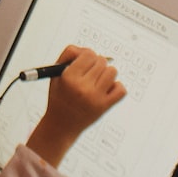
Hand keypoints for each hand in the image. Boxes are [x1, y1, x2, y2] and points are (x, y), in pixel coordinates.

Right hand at [24, 45, 125, 167]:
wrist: (61, 126)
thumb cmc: (59, 97)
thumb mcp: (56, 73)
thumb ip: (69, 55)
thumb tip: (88, 50)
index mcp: (69, 77)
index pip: (89, 54)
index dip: (87, 56)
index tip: (84, 63)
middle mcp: (82, 87)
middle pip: (102, 61)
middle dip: (96, 64)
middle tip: (89, 74)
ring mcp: (95, 98)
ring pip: (112, 72)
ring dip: (107, 74)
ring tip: (98, 81)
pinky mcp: (105, 107)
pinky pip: (121, 89)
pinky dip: (116, 87)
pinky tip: (106, 90)